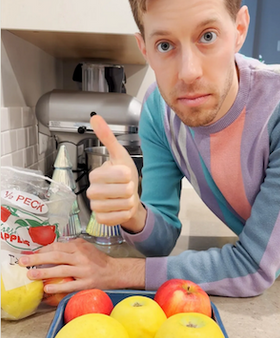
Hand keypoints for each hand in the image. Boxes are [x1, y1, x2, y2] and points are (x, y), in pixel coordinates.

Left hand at [18, 238, 144, 292]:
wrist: (115, 272)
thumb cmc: (98, 260)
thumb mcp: (86, 247)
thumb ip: (71, 246)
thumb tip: (51, 247)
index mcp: (79, 247)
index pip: (57, 246)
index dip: (42, 250)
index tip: (30, 254)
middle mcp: (81, 257)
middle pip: (56, 256)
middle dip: (37, 259)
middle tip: (23, 262)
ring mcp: (84, 271)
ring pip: (61, 270)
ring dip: (44, 272)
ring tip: (31, 275)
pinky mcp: (87, 284)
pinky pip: (70, 285)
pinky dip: (57, 287)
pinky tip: (47, 288)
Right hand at [87, 115, 145, 231]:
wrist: (128, 197)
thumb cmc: (123, 178)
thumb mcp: (119, 155)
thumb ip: (107, 137)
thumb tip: (95, 117)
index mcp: (95, 175)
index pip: (118, 174)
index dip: (127, 175)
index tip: (125, 175)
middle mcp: (91, 192)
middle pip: (122, 190)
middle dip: (130, 188)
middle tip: (126, 187)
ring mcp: (95, 207)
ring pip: (123, 204)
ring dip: (130, 200)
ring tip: (125, 197)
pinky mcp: (101, 220)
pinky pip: (120, 217)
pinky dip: (127, 212)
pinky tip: (123, 208)